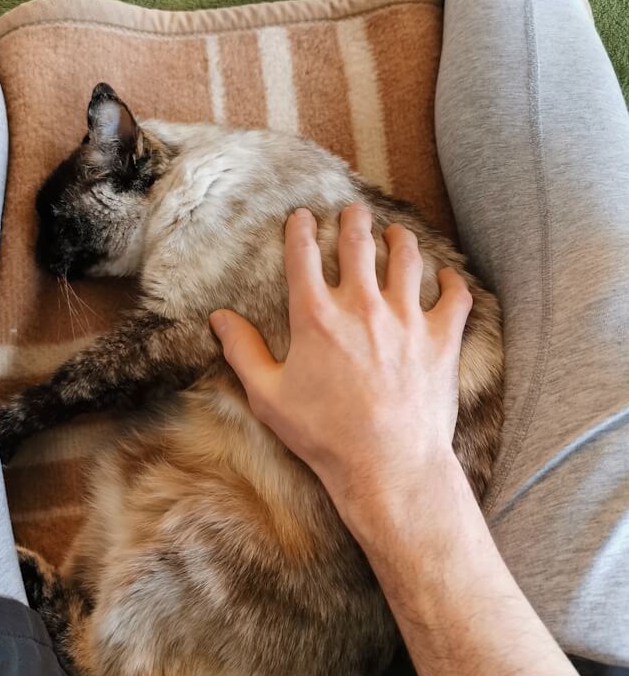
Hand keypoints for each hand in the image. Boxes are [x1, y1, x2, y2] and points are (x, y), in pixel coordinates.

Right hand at [209, 204, 472, 537]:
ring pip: (407, 258)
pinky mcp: (440, 339)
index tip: (303, 216)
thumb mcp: (269, 396)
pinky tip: (446, 276)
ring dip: (400, 239)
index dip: (301, 229)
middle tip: (353, 210)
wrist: (387, 465)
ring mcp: (406, 319)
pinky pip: (455, 297)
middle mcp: (362, 306)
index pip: (304, 255)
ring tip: (396, 233)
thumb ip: (243, 352)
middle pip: (358, 244)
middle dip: (354, 219)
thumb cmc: (323, 435)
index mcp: (316, 316)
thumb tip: (220, 318)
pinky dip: (452, 282)